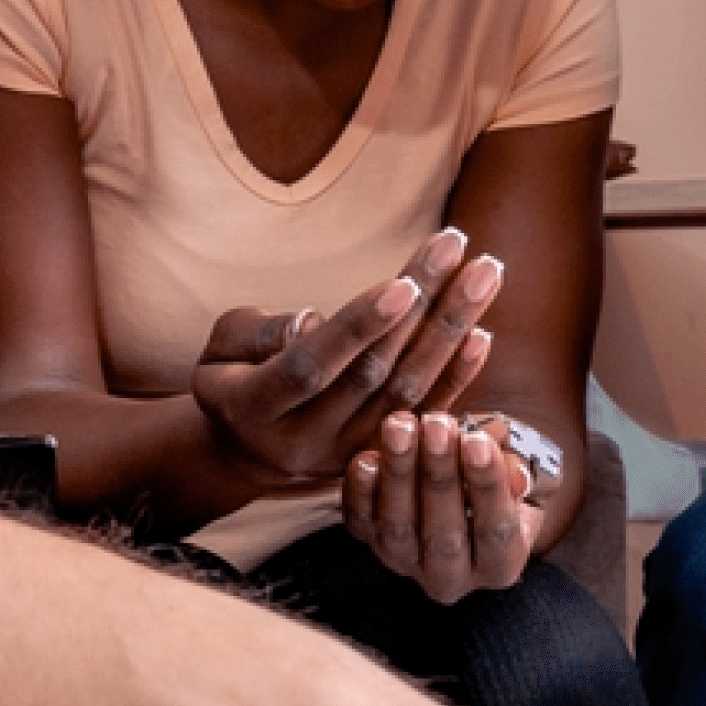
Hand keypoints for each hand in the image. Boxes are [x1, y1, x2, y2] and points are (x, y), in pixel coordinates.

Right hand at [189, 228, 501, 485]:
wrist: (243, 453)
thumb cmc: (230, 377)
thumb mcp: (220, 348)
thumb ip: (260, 332)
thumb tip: (314, 321)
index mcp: (253, 409)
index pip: (312, 367)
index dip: (358, 327)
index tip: (404, 283)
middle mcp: (304, 442)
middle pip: (372, 373)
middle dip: (422, 307)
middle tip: (457, 246)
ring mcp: (345, 457)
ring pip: (406, 393)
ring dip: (451, 331)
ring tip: (485, 274)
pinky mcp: (376, 460)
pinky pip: (422, 419)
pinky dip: (456, 378)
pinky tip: (482, 335)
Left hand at [343, 407, 538, 601]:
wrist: (456, 488)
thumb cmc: (493, 476)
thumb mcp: (519, 476)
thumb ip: (518, 472)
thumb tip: (513, 473)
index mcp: (499, 565)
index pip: (495, 531)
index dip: (486, 485)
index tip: (477, 441)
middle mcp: (450, 577)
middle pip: (444, 534)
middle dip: (440, 475)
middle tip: (437, 425)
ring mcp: (404, 563)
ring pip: (398, 527)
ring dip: (399, 472)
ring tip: (401, 426)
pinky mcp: (369, 541)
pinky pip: (359, 521)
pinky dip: (359, 491)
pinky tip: (365, 458)